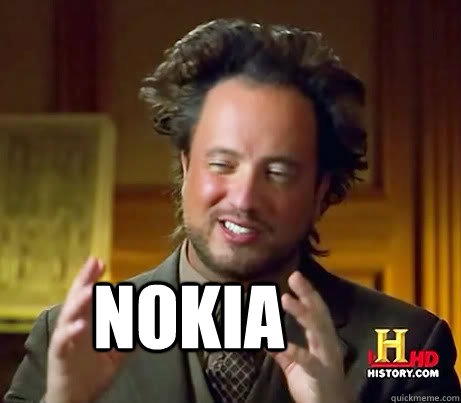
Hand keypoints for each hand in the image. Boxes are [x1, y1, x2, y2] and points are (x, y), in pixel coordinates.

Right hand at [44, 257, 125, 402]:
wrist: (75, 399)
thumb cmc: (93, 373)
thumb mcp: (117, 353)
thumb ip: (130, 338)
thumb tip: (147, 324)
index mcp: (86, 323)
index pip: (89, 296)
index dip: (93, 278)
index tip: (101, 262)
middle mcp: (74, 327)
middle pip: (77, 299)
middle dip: (85, 280)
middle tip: (94, 263)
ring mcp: (65, 341)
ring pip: (69, 316)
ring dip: (79, 302)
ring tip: (90, 289)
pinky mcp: (60, 357)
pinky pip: (63, 343)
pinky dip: (71, 332)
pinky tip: (80, 324)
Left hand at [272, 271, 354, 402]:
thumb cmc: (315, 386)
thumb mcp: (296, 367)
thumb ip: (283, 354)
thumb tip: (266, 340)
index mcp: (321, 339)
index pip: (315, 311)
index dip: (307, 293)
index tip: (295, 276)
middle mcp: (327, 344)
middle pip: (318, 313)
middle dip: (307, 294)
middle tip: (294, 276)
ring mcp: (326, 358)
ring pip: (317, 330)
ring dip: (301, 313)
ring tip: (285, 298)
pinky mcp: (322, 375)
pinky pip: (308, 362)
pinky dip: (294, 351)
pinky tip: (280, 344)